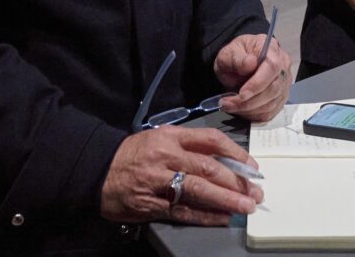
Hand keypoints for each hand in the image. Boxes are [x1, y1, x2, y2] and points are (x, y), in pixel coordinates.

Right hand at [100, 125, 262, 225]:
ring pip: (199, 190)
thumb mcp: (160, 137)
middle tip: (256, 193)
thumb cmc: (135, 152)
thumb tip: (223, 160)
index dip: (234, 152)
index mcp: (171, 136)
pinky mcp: (152, 205)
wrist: (98, 169)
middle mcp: (167, 157)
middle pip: (208, 167)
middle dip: (236, 181)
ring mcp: (159, 182)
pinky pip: (184, 212)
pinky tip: (222, 219)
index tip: (252, 166)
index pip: (210, 139)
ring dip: (226, 200)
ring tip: (246, 208)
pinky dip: (205, 216)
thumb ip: (189, 146)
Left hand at [213, 33, 291, 120]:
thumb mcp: (229, 53)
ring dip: (249, 109)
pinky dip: (254, 114)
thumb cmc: (235, 56)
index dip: (258, 83)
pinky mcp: (281, 97)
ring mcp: (284, 82)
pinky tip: (240, 110)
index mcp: (272, 48)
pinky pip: (270, 112)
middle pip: (274, 88)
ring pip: (272, 103)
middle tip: (228, 103)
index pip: (272, 66)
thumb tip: (250, 63)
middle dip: (250, 101)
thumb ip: (237, 58)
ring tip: (230, 106)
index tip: (242, 94)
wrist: (237, 63)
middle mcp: (283, 64)